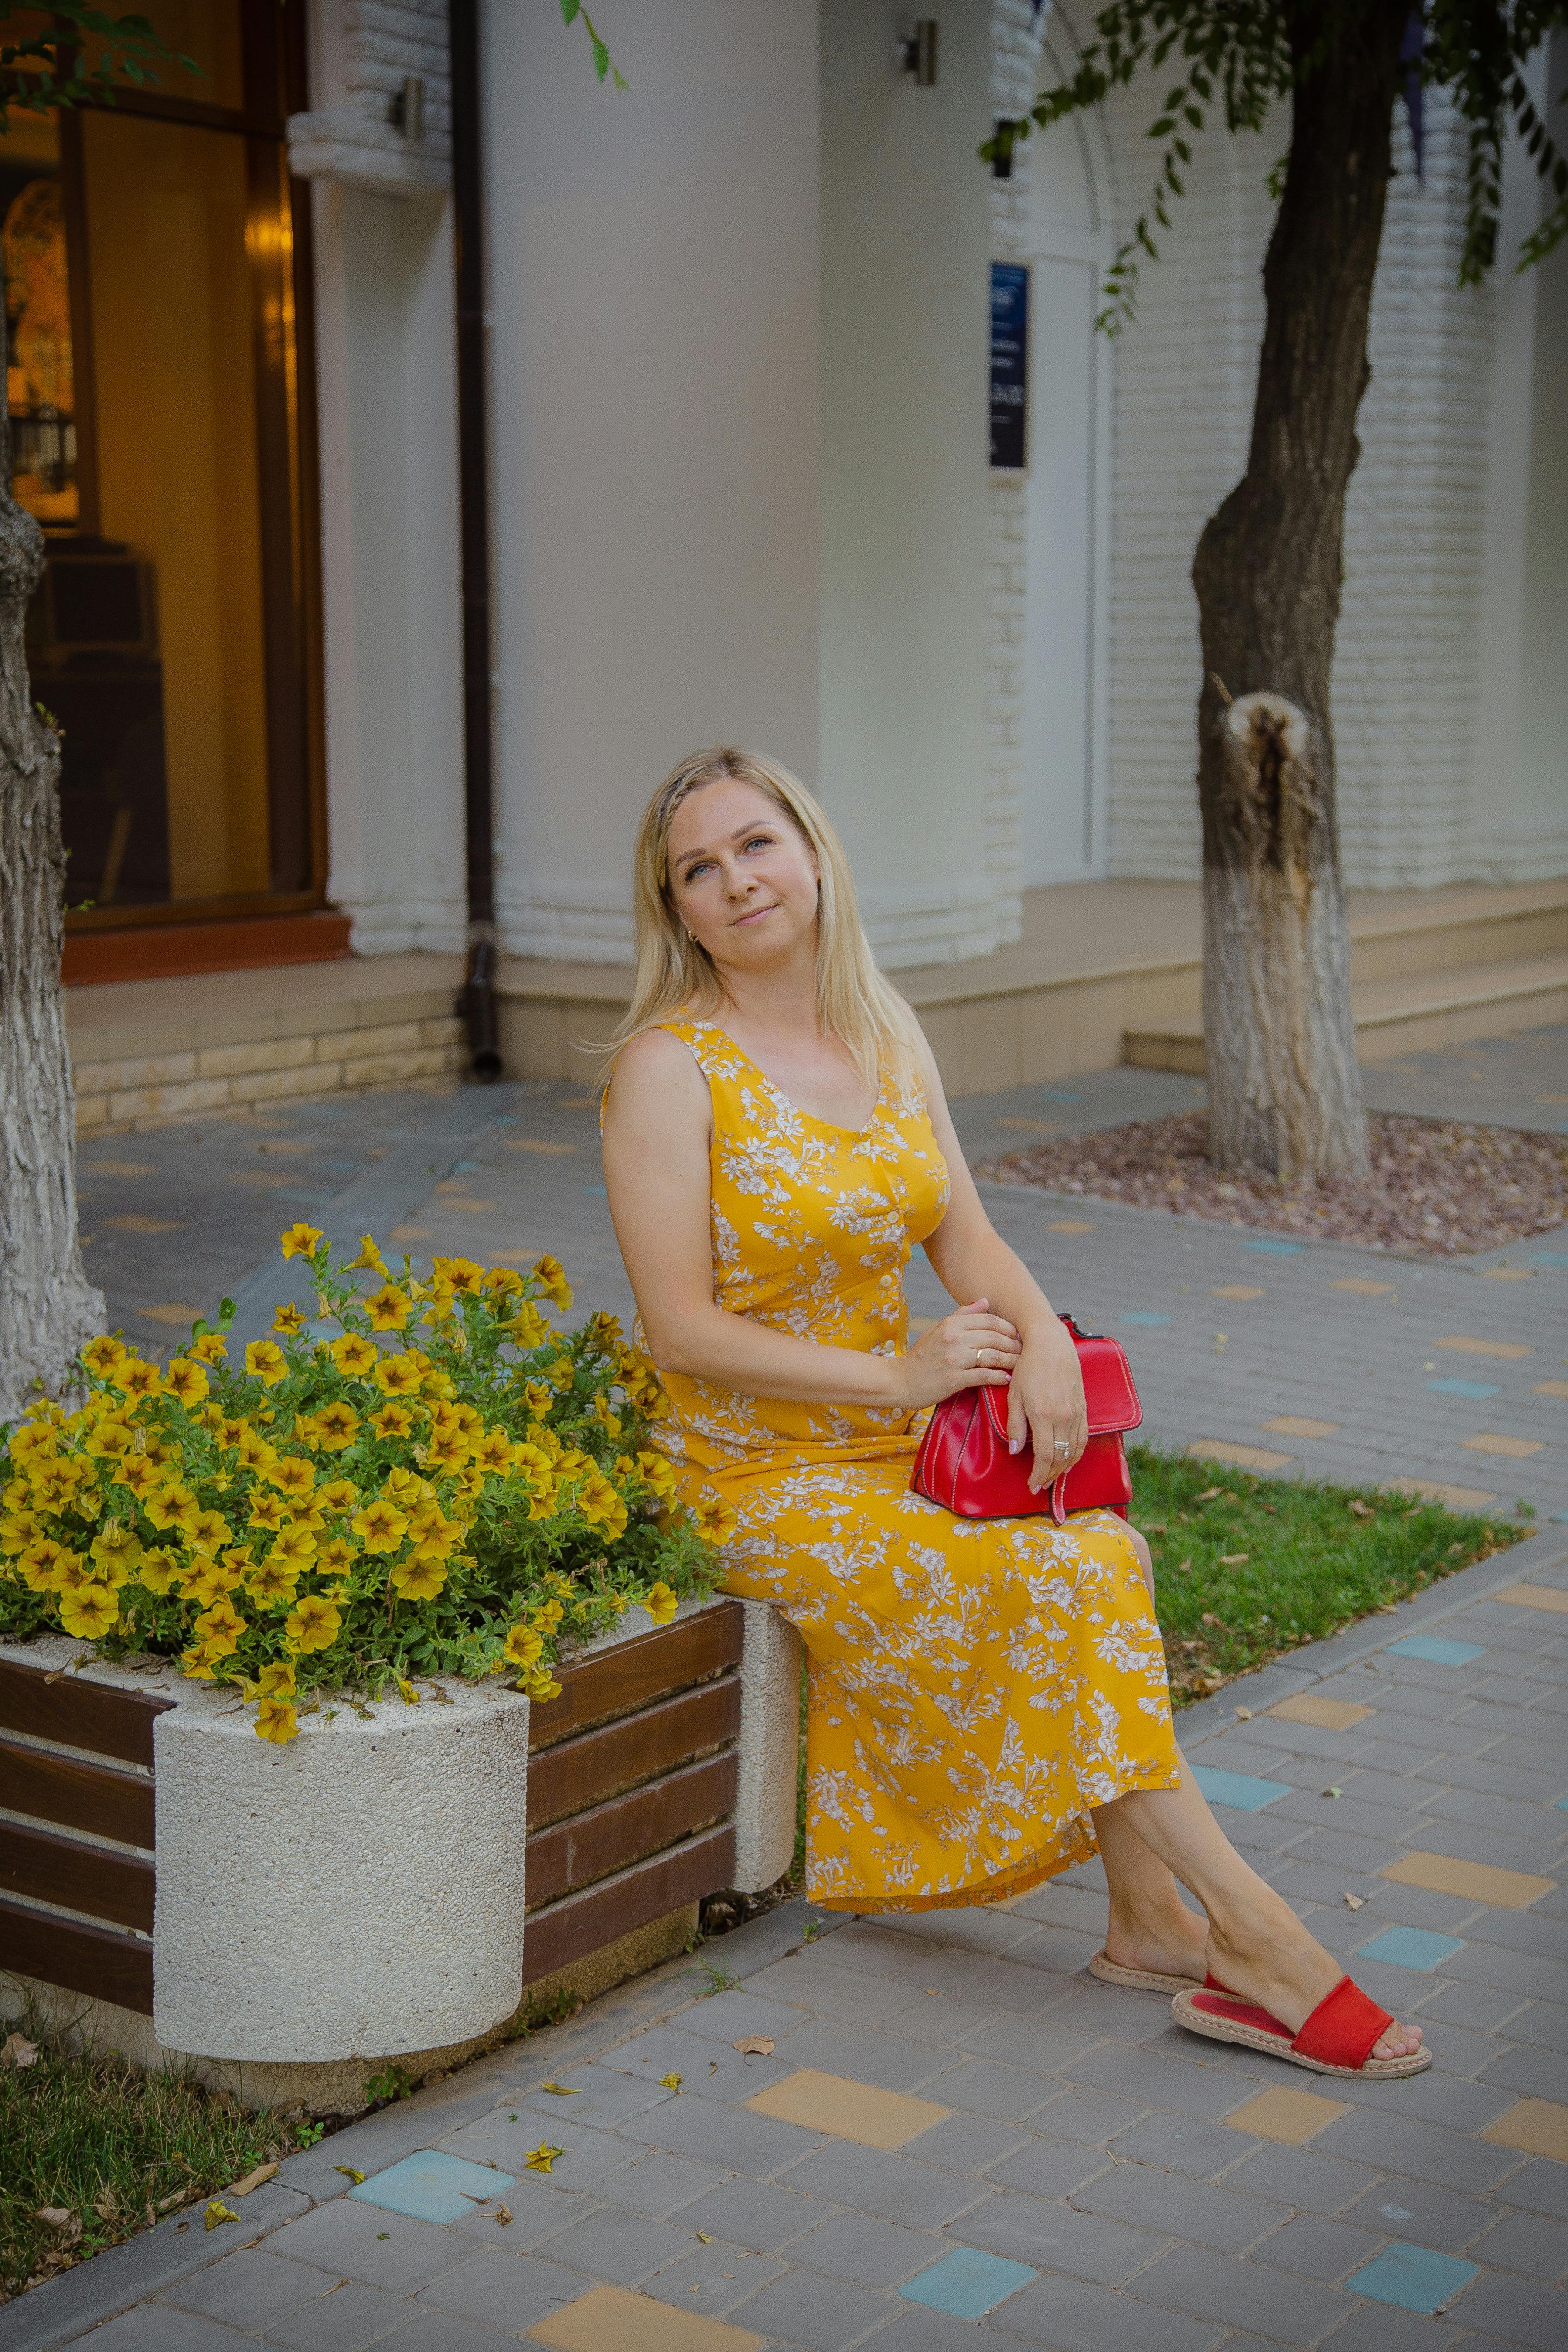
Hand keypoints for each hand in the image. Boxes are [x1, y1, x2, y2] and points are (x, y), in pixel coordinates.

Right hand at [897, 1298, 1020, 1410]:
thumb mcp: (937, 1330)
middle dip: (1014, 1344)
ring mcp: (953, 1359)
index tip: (1017, 1336)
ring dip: (1011, 1361)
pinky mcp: (953, 1380)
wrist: (899, 1381)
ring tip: (1020, 1365)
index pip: (989, 1320)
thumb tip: (985, 1301)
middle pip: (995, 1337)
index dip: (1008, 1327)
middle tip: (1024, 1351)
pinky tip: (1006, 1379)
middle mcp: (953, 1338)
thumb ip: (961, 1315)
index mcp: (950, 1324)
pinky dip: (998, 1377)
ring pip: (993, 1356)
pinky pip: (984, 1376)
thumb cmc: (921, 1357)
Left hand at [1007, 1318, 1088, 1493]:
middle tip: (1040, 1485)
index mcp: (1044, 1415)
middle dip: (1050, 1476)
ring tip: (1052, 1476)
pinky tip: (1068, 1459)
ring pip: (1074, 1451)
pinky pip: (1083, 1438)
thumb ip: (1015, 1424)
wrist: (1051, 1343)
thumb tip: (1014, 1450)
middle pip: (1060, 1458)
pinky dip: (1076, 1454)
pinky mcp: (1083, 1407)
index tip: (1032, 1486)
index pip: (1044, 1457)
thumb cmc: (1028, 1367)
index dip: (1038, 1475)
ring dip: (1064, 1468)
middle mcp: (1064, 1417)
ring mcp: (1076, 1412)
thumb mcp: (1014, 1395)